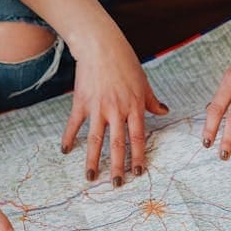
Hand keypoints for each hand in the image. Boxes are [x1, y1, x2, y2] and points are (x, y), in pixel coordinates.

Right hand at [62, 37, 167, 186]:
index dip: (138, 156)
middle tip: (117, 184)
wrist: (101, 46)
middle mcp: (117, 110)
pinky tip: (66, 150)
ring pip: (96, 140)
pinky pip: (74, 124)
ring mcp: (98, 108)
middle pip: (117, 144)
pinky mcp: (82, 102)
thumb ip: (151, 100)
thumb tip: (164, 111)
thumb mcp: (143, 82)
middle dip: (118, 166)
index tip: (138, 172)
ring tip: (91, 177)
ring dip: (93, 160)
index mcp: (134, 106)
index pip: (137, 137)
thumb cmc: (124, 62)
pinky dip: (69, 137)